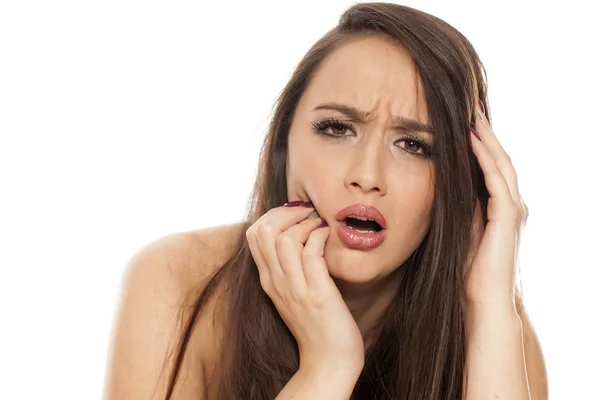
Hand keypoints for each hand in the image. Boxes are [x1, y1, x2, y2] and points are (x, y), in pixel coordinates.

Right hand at [245, 200, 364, 372]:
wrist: (328, 360)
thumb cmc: (317, 323)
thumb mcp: (294, 292)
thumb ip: (290, 266)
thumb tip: (298, 234)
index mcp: (268, 279)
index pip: (254, 234)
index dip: (273, 215)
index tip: (296, 213)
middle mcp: (276, 282)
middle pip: (263, 231)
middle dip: (285, 213)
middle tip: (307, 213)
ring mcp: (295, 289)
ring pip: (284, 240)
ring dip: (304, 224)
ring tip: (318, 225)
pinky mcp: (317, 295)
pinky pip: (311, 254)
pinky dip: (318, 237)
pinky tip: (327, 236)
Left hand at [466, 101, 528, 310]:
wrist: (482, 302)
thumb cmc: (469, 273)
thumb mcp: (462, 232)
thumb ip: (462, 209)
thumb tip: (450, 187)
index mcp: (500, 209)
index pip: (491, 168)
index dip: (479, 144)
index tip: (464, 122)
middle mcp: (511, 205)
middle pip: (500, 160)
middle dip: (485, 133)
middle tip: (471, 107)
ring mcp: (513, 210)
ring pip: (501, 163)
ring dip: (486, 138)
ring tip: (472, 114)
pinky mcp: (508, 216)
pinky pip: (495, 179)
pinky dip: (484, 157)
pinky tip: (471, 140)